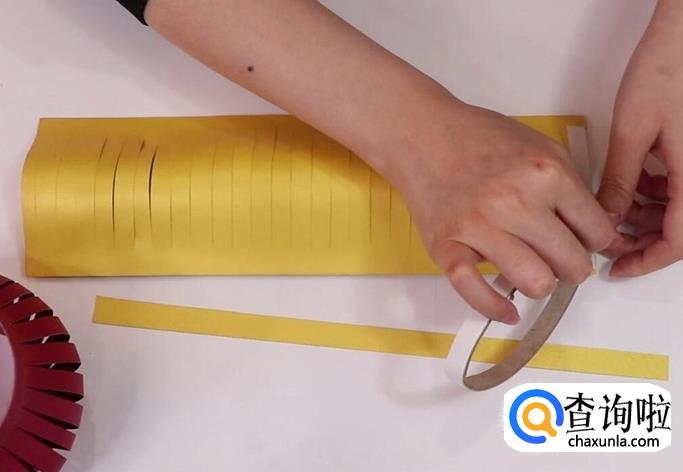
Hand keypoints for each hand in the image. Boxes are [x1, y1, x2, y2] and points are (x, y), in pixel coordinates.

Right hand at [389, 101, 615, 323]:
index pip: (597, 233)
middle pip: (571, 263)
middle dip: (571, 268)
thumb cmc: (478, 138)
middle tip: (560, 261)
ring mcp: (479, 226)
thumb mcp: (541, 146)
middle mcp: (516, 201)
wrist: (421, 134)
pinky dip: (496, 309)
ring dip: (540, 284)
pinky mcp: (447, 246)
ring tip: (532, 272)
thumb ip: (573, 187)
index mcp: (546, 174)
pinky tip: (507, 311)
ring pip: (535, 283)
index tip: (584, 244)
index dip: (595, 243)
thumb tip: (597, 230)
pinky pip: (476, 292)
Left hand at [597, 0, 682, 276]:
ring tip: (615, 205)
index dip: (645, 261)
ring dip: (650, 214)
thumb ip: (620, 181)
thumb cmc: (670, 68)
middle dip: (643, 237)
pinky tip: (636, 179)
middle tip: (606, 237)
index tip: (616, 269)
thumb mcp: (634, 131)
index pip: (679, 241)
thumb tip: (607, 219)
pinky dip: (661, 190)